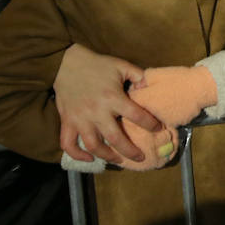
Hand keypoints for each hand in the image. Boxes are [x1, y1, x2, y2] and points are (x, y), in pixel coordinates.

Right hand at [54, 43, 160, 165]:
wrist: (66, 64)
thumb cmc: (96, 65)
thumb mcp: (121, 65)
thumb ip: (138, 75)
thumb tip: (147, 88)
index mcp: (113, 97)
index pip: (136, 115)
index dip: (150, 124)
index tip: (158, 128)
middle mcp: (97, 112)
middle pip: (116, 139)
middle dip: (130, 151)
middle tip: (141, 158)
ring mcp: (80, 119)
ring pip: (94, 146)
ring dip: (107, 156)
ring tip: (118, 160)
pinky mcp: (67, 122)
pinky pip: (69, 144)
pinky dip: (77, 154)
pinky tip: (89, 158)